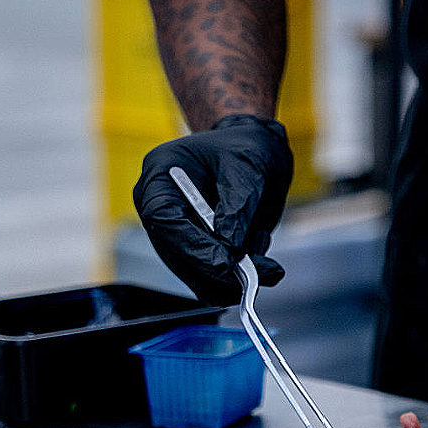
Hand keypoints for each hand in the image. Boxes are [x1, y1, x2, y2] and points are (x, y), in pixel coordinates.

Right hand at [133, 115, 293, 305]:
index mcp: (159, 177)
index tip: (225, 263)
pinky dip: (238, 280)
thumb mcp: (248, 167)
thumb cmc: (245, 148)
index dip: (192, 246)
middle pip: (176, 254)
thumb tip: (231, 247)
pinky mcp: (197, 252)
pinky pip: (211, 279)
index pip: (162, 219)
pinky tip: (262, 264)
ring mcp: (177, 234)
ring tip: (269, 268)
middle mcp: (161, 210)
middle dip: (217, 271)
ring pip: (195, 275)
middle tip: (258, 274)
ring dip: (232, 280)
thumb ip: (238, 207)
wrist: (255, 152)